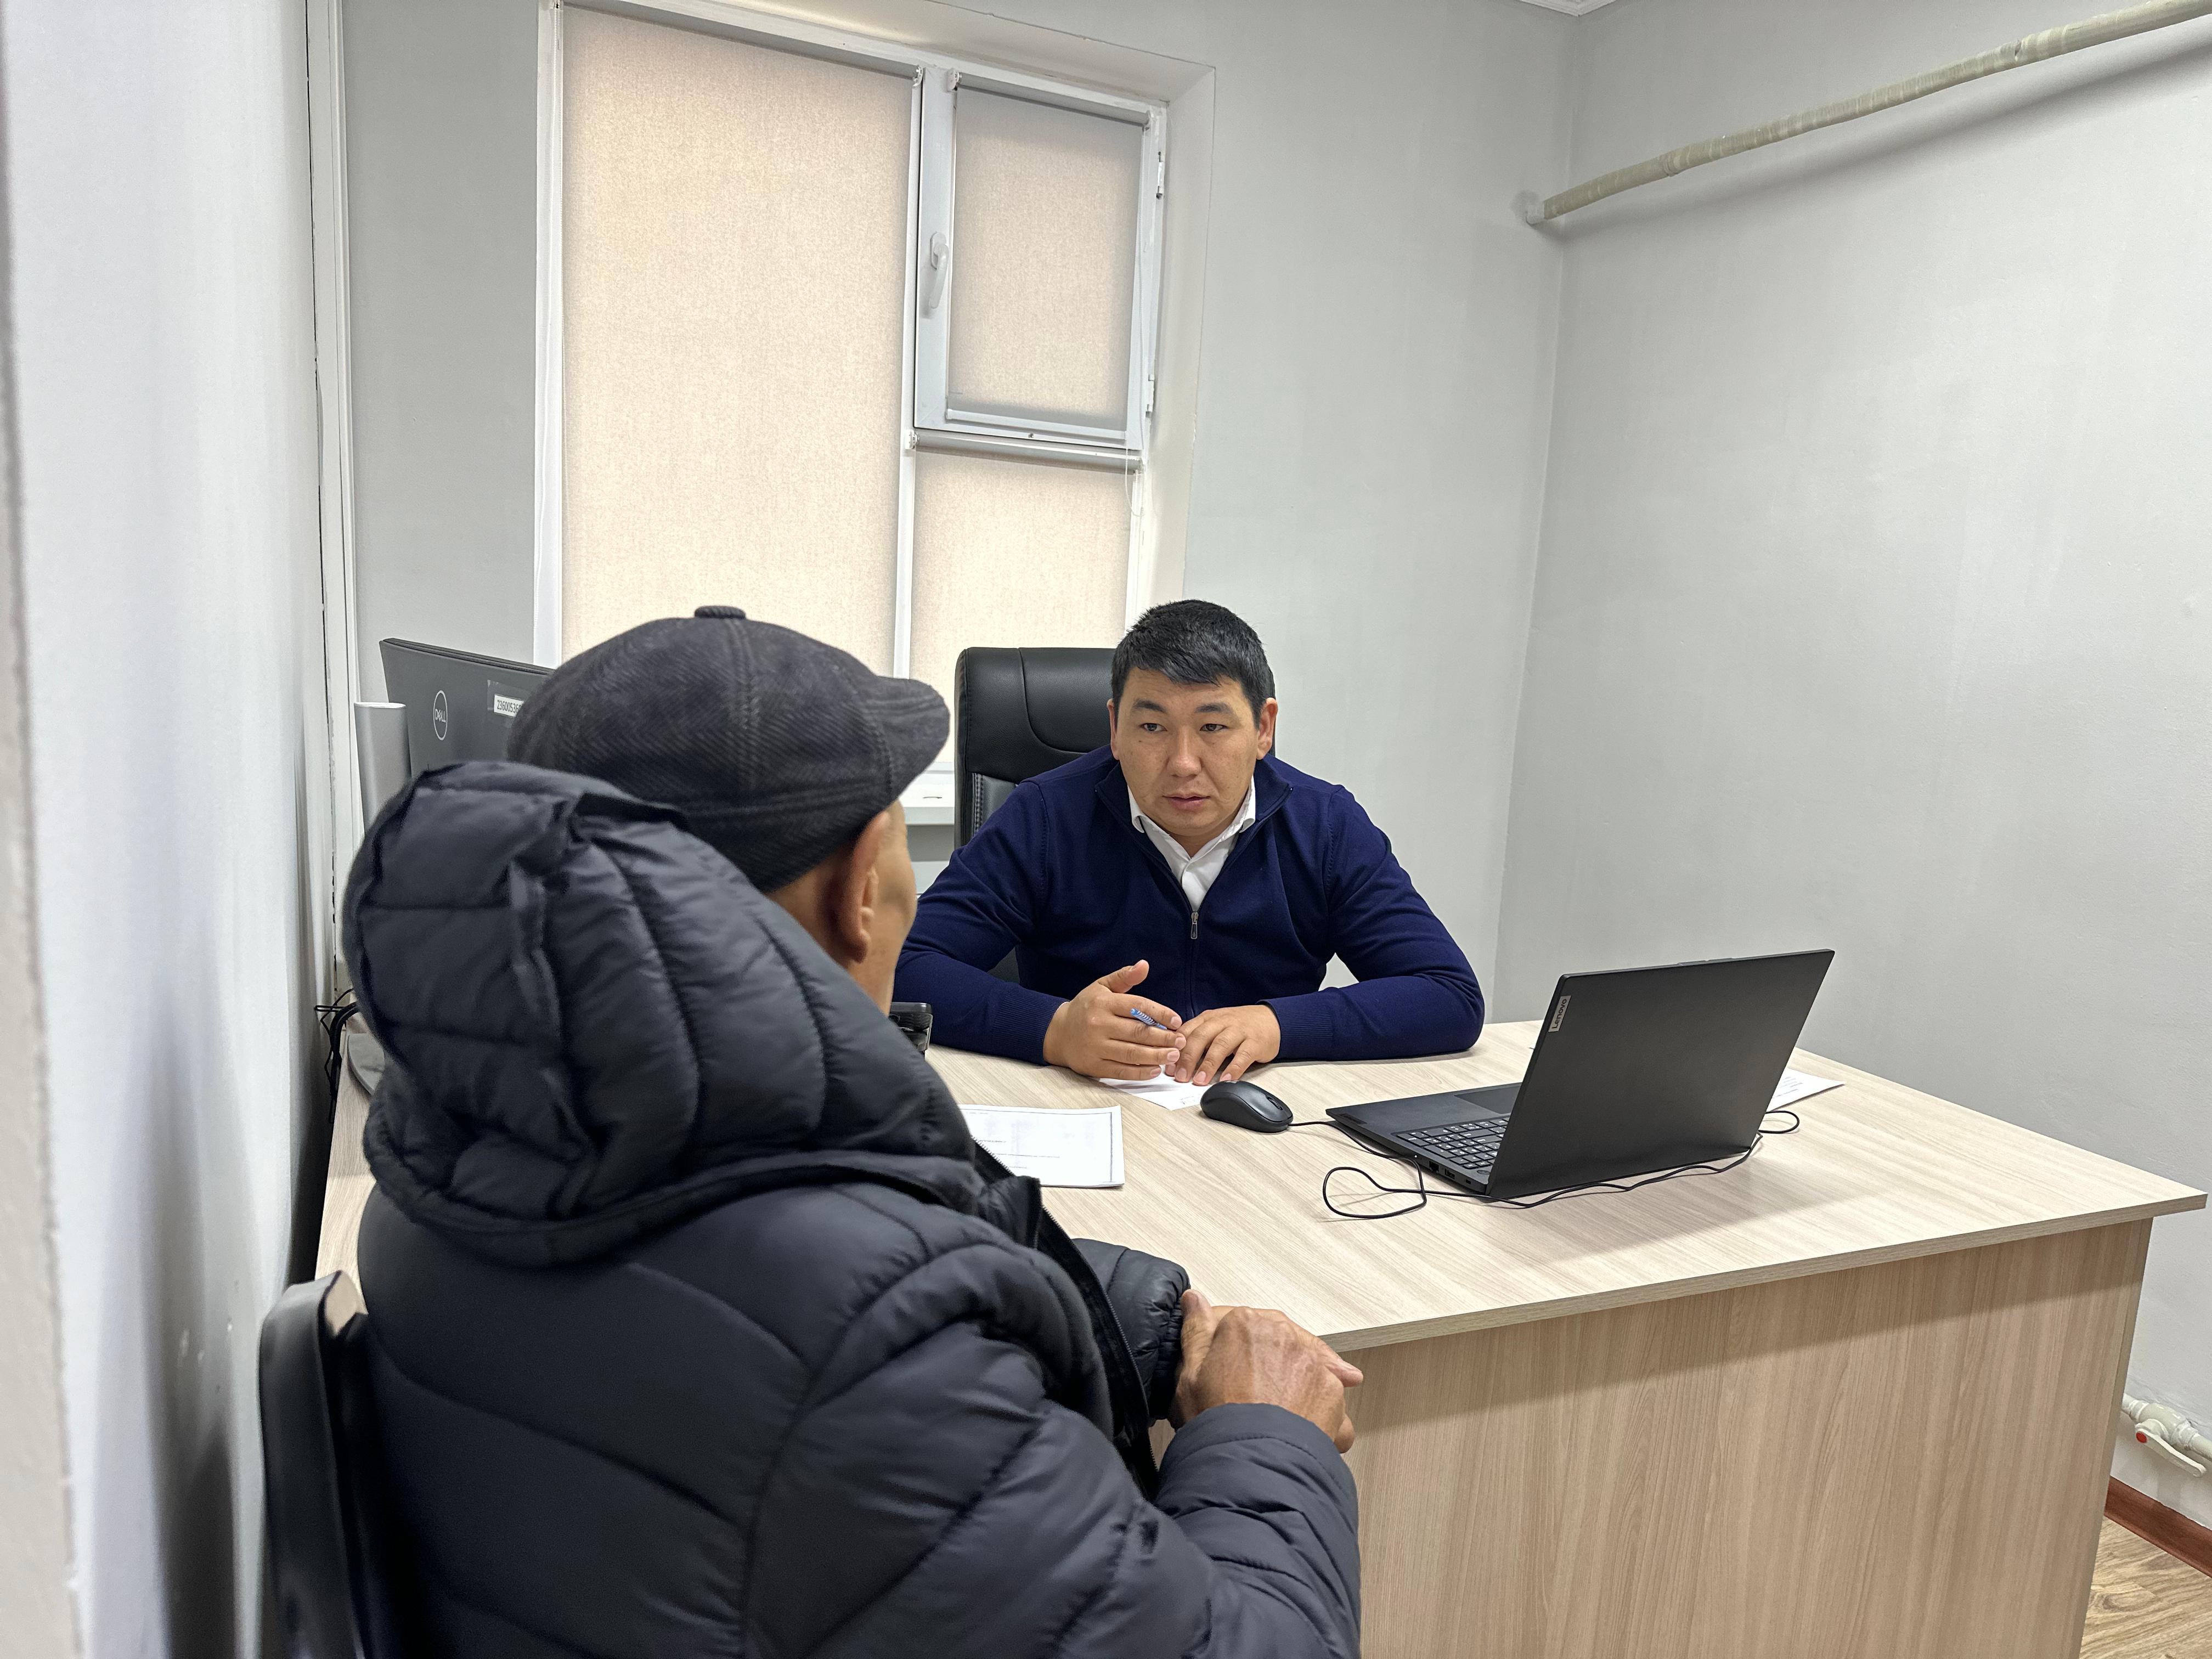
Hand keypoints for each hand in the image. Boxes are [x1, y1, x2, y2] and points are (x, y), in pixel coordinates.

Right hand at [1042, 961, 1185, 1079]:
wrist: (1058, 1033)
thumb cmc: (1085, 1008)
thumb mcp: (1101, 987)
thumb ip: (1124, 977)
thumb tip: (1144, 965)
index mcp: (1103, 1003)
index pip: (1137, 1006)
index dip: (1159, 1013)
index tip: (1176, 1020)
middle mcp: (1099, 1024)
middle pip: (1137, 1032)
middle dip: (1163, 1038)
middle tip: (1181, 1041)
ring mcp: (1095, 1047)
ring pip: (1131, 1053)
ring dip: (1156, 1056)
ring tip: (1173, 1056)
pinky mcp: (1093, 1065)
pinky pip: (1120, 1070)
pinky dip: (1139, 1072)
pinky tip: (1155, 1070)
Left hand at [1170, 1004, 1279, 1084]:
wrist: (1271, 1019)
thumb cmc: (1239, 1025)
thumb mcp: (1216, 1025)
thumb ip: (1198, 1037)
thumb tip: (1175, 1058)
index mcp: (1209, 1018)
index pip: (1187, 1031)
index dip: (1175, 1050)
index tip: (1167, 1067)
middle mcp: (1222, 1021)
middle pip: (1200, 1037)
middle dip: (1187, 1058)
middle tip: (1180, 1077)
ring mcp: (1240, 1030)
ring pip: (1220, 1045)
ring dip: (1208, 1064)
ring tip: (1199, 1080)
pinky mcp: (1256, 1042)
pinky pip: (1243, 1055)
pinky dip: (1234, 1068)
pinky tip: (1226, 1079)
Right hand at [1172, 1289, 1362, 1451]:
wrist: (1250, 1467)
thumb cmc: (1218, 1423)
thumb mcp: (1189, 1376)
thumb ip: (1195, 1331)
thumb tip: (1194, 1301)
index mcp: (1248, 1325)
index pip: (1241, 1324)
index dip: (1231, 1350)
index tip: (1226, 1370)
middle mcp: (1287, 1338)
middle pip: (1278, 1343)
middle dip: (1267, 1365)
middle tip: (1248, 1395)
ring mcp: (1315, 1367)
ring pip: (1306, 1369)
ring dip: (1296, 1385)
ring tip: (1275, 1415)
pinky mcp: (1334, 1396)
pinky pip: (1330, 1399)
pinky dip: (1321, 1413)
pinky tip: (1302, 1428)